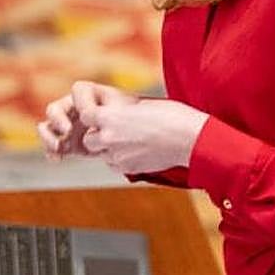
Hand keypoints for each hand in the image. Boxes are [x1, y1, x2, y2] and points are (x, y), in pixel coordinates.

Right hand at [37, 81, 138, 159]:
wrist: (132, 136)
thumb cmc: (128, 117)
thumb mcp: (122, 111)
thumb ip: (107, 113)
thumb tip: (91, 116)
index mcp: (88, 94)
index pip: (78, 91)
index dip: (81, 102)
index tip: (89, 116)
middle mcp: (73, 108)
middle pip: (55, 109)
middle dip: (58, 120)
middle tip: (67, 132)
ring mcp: (68, 126)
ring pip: (48, 128)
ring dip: (49, 138)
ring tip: (58, 147)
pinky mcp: (68, 143)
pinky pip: (53, 147)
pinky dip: (52, 152)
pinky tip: (57, 159)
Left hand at [80, 97, 209, 174]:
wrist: (189, 138)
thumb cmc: (170, 115)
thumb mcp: (141, 105)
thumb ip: (120, 112)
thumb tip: (111, 113)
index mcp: (112, 117)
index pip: (85, 117)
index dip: (92, 116)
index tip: (101, 114)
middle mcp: (110, 137)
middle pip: (88, 140)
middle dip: (98, 136)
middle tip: (115, 130)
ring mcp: (118, 156)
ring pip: (102, 155)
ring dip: (109, 148)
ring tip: (130, 140)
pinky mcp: (129, 169)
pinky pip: (115, 165)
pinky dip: (121, 159)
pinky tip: (138, 151)